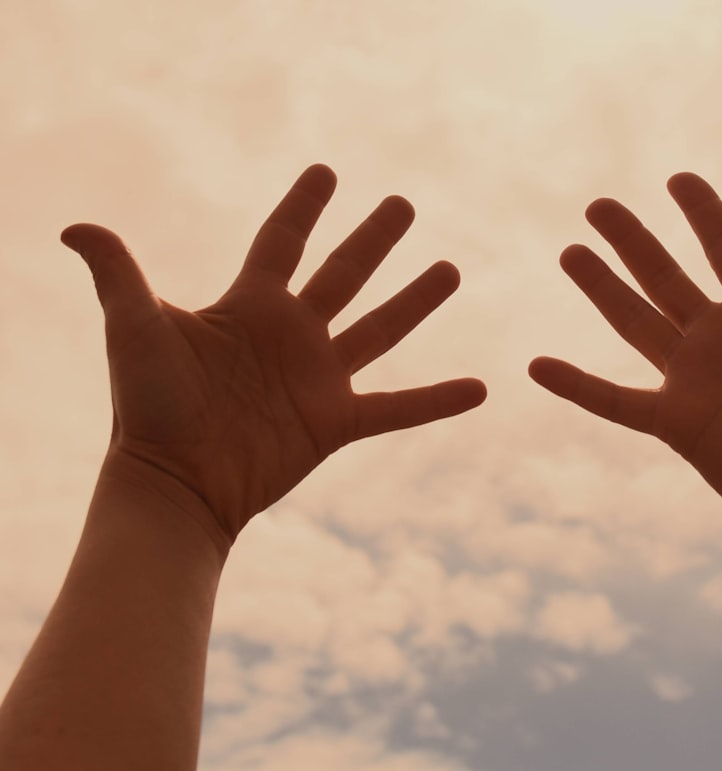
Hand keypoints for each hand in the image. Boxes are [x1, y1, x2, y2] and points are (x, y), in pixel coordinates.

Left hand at [63, 164, 486, 544]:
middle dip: (374, 238)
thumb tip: (75, 226)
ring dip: (416, 301)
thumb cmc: (148, 405)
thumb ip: (118, 275)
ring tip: (451, 269)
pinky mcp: (336, 422)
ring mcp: (318, 378)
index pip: (283, 242)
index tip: (328, 172)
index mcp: (249, 305)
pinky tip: (480, 389)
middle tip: (404, 204)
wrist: (174, 481)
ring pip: (380, 329)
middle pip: (344, 275)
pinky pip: (399, 407)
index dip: (304, 206)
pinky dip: (438, 400)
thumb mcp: (135, 329)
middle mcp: (290, 335)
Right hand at [529, 173, 721, 552]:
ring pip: (634, 321)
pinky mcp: (673, 420)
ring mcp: (691, 379)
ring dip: (600, 288)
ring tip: (569, 252)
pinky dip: (576, 384)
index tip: (679, 179)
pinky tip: (536, 364)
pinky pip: (613, 399)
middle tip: (598, 203)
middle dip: (633, 239)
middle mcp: (720, 339)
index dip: (705, 213)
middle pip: (665, 275)